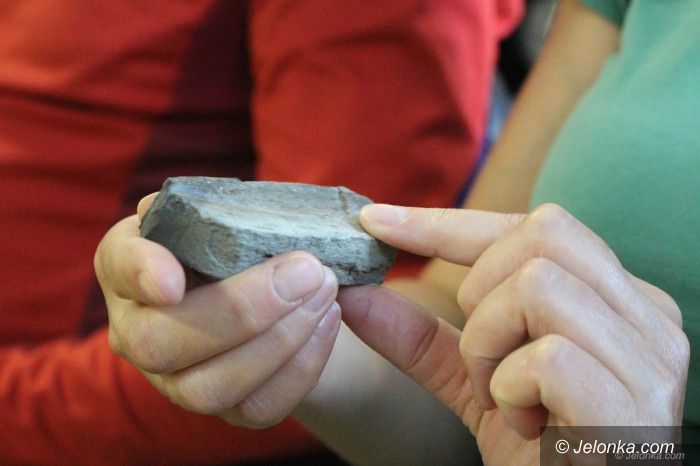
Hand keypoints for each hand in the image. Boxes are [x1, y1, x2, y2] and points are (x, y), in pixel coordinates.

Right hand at [94, 195, 340, 427]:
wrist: (269, 288)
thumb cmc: (236, 242)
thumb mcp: (222, 212)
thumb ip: (214, 206)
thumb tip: (225, 207)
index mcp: (129, 269)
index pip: (118, 266)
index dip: (141, 273)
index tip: (173, 279)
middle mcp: (137, 333)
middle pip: (160, 344)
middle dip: (241, 310)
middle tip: (306, 269)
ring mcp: (177, 382)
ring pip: (211, 387)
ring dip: (280, 339)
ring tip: (324, 291)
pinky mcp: (227, 410)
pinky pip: (259, 407)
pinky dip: (302, 366)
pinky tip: (326, 321)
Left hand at [339, 203, 688, 464]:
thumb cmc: (538, 450)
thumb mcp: (474, 380)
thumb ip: (422, 337)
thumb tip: (354, 295)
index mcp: (617, 298)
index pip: (535, 226)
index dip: (448, 221)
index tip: (375, 221)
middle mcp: (648, 315)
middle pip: (541, 235)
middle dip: (478, 292)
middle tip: (480, 359)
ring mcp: (650, 359)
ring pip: (538, 287)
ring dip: (487, 346)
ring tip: (500, 397)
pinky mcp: (634, 407)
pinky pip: (548, 359)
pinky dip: (509, 390)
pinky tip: (524, 425)